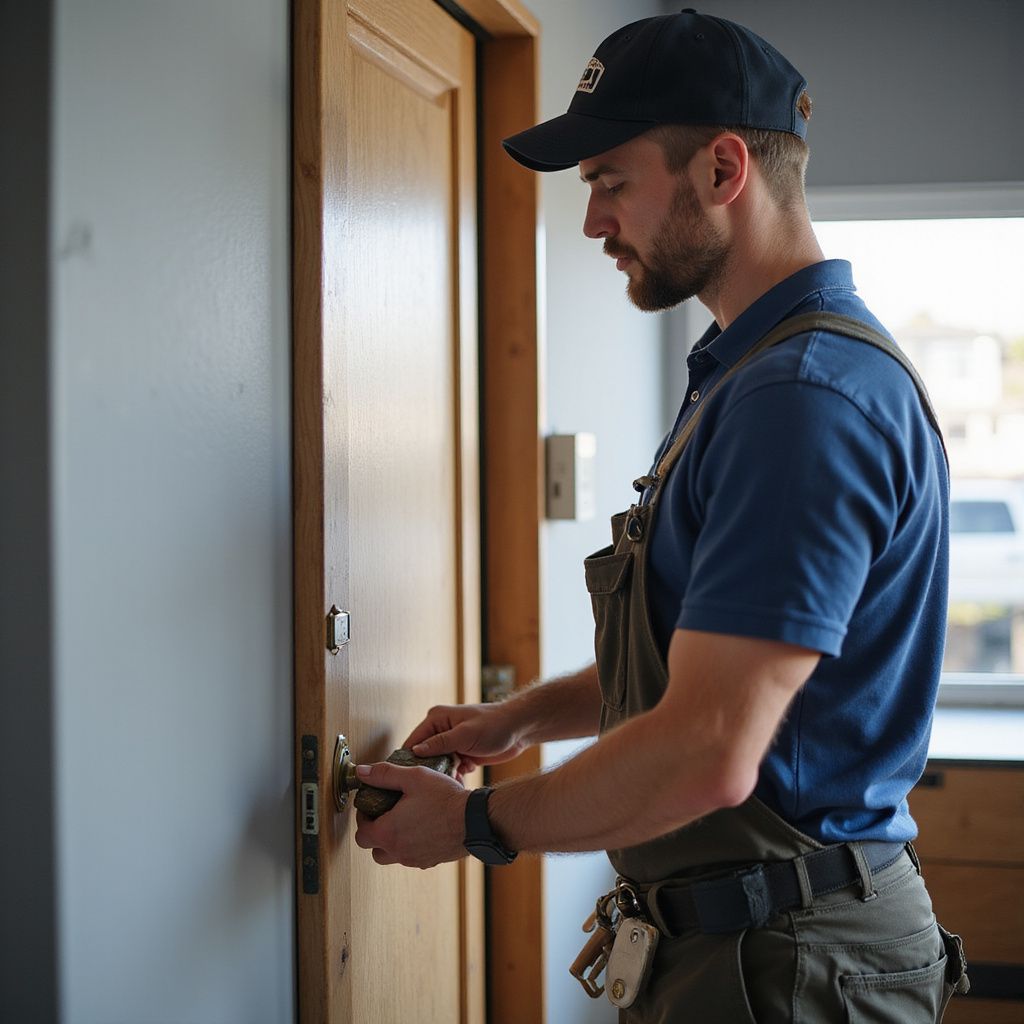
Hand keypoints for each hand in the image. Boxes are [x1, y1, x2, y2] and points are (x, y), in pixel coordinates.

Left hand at [353, 762, 467, 867]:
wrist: (475, 820)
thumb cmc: (445, 799)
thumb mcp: (413, 778)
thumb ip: (385, 775)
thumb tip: (362, 772)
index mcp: (389, 832)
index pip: (361, 834)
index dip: (362, 818)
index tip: (371, 806)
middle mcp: (399, 851)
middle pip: (373, 850)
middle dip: (375, 833)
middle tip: (384, 815)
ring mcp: (415, 859)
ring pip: (392, 856)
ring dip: (392, 841)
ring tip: (403, 821)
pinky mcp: (430, 861)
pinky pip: (411, 857)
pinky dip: (410, 845)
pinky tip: (422, 827)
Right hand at [403, 702, 528, 779]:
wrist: (519, 729)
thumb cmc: (494, 725)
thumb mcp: (465, 735)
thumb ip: (440, 743)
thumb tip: (415, 750)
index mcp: (437, 719)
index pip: (414, 741)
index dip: (410, 759)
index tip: (409, 778)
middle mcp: (441, 730)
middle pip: (424, 755)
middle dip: (431, 769)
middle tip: (437, 782)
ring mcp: (452, 742)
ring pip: (438, 764)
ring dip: (445, 773)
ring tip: (454, 779)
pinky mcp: (462, 753)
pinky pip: (451, 768)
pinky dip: (457, 774)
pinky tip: (465, 775)